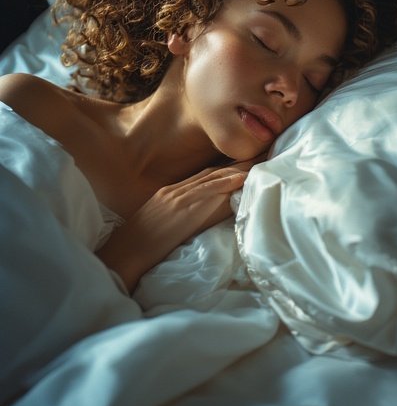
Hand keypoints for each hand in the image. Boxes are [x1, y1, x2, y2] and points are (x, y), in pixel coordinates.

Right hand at [96, 165, 248, 292]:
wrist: (123, 253)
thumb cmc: (139, 245)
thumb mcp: (161, 223)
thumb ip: (179, 215)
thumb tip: (200, 217)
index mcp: (171, 192)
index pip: (205, 176)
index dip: (229, 168)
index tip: (250, 162)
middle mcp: (176, 190)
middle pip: (213, 171)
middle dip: (239, 163)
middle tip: (264, 153)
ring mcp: (177, 197)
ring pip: (213, 177)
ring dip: (238, 168)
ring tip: (261, 159)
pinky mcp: (178, 207)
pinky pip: (204, 192)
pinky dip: (223, 183)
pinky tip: (239, 178)